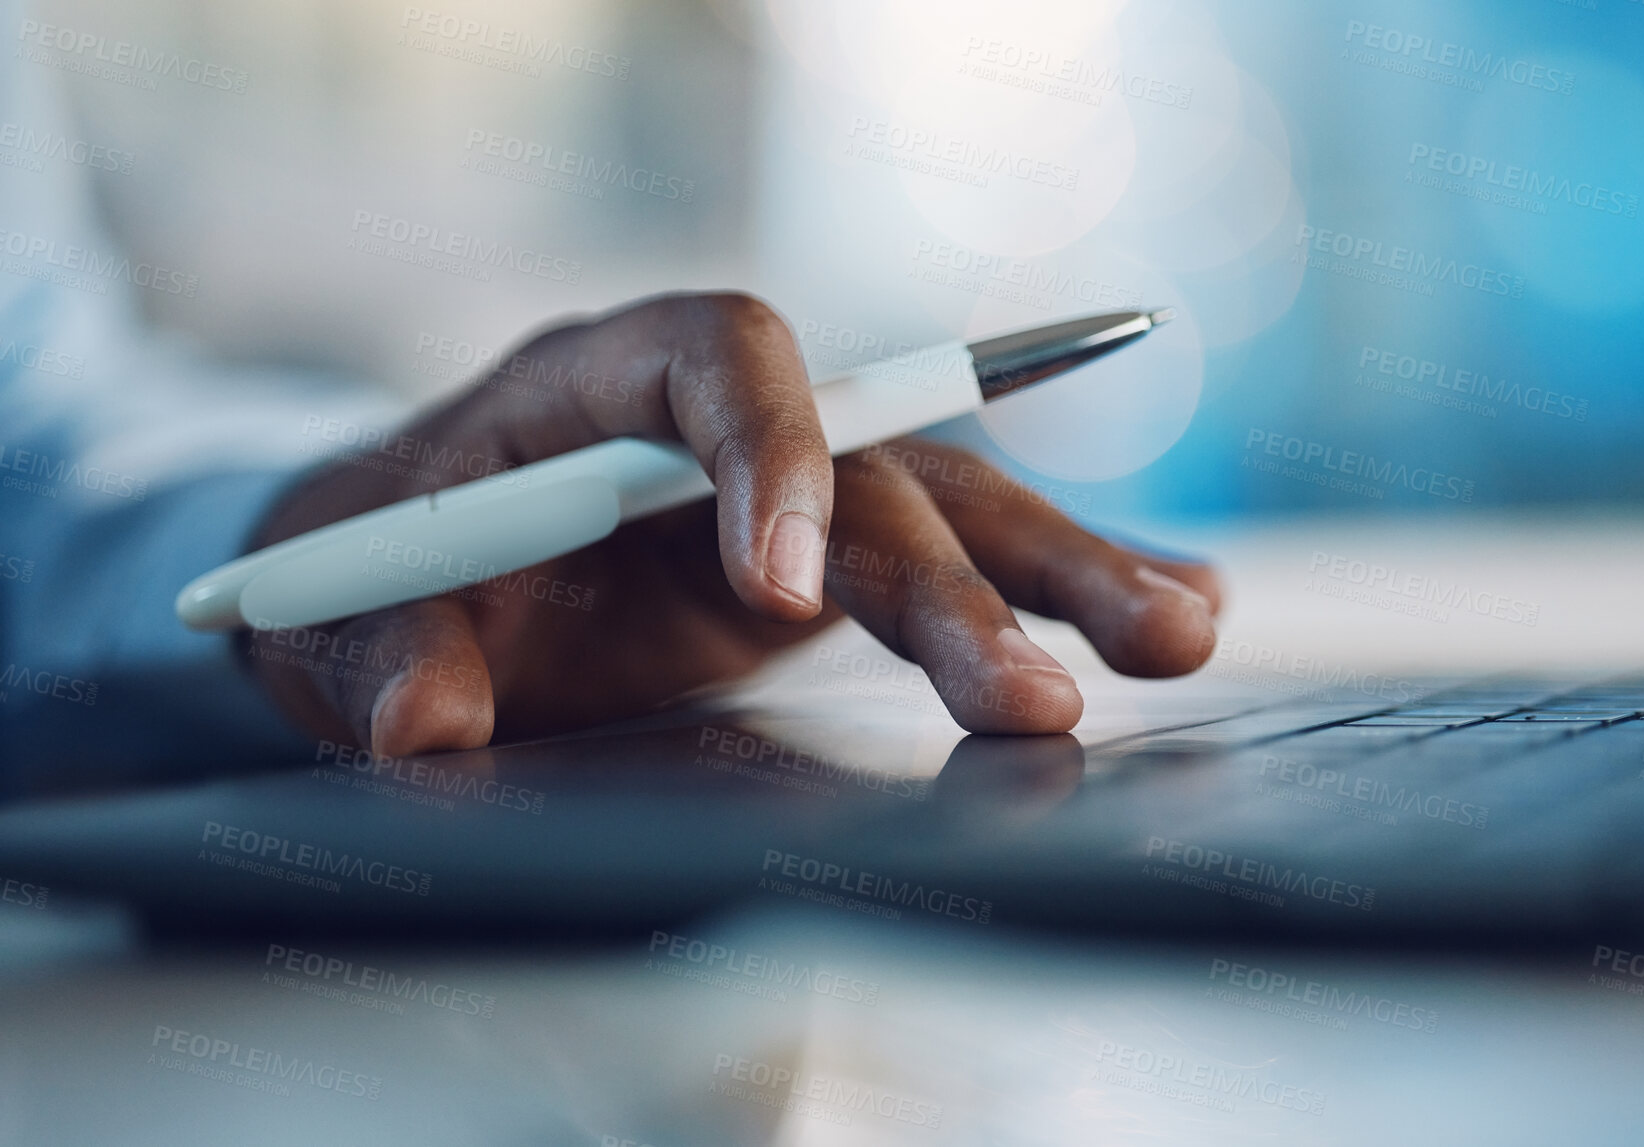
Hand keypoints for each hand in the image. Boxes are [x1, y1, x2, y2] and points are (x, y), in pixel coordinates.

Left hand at [243, 293, 1220, 756]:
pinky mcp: (834, 558)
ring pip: (949, 505)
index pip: (716, 356)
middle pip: (869, 459)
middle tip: (1031, 701)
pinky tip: (1174, 606)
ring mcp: (792, 487)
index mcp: (596, 381)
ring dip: (1062, 573)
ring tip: (1182, 636)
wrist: (412, 574)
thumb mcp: (340, 611)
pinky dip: (1060, 582)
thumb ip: (378, 653)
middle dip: (955, 578)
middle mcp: (719, 421)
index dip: (768, 455)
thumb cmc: (378, 568)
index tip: (783, 598)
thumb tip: (424, 725)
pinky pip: (963, 552)